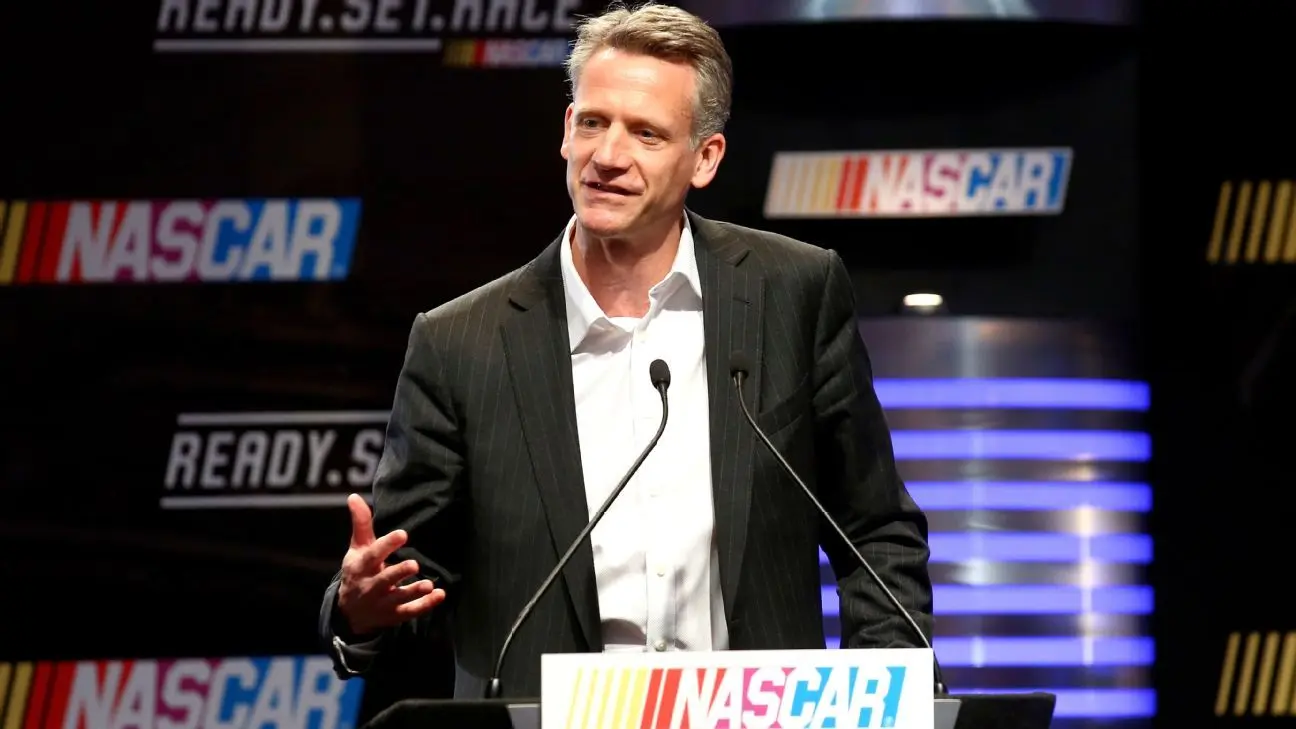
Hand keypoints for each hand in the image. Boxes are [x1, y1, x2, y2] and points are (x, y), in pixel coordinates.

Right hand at [336, 493, 444, 636]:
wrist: (349, 613)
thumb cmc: (358, 571)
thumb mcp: (357, 548)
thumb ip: (361, 524)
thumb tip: (354, 496)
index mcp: (362, 566)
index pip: (373, 555)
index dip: (387, 545)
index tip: (403, 534)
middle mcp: (371, 585)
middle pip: (385, 580)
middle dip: (399, 573)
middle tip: (414, 564)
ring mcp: (383, 602)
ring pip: (399, 598)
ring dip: (414, 591)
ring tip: (429, 584)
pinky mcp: (394, 615)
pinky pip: (410, 612)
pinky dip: (425, 605)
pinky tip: (439, 594)